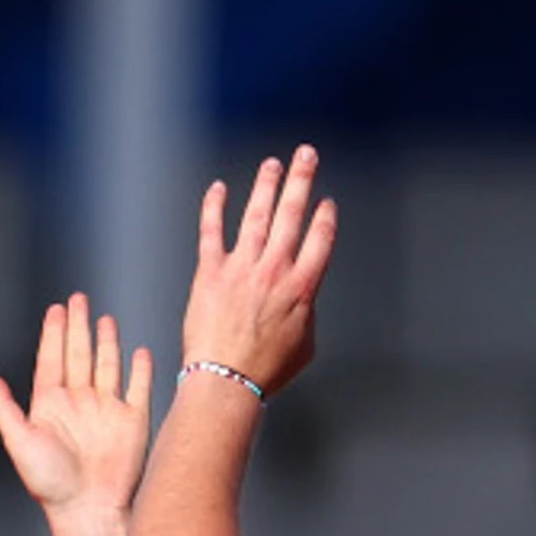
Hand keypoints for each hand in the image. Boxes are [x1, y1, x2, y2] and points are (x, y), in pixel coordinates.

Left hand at [0, 294, 152, 535]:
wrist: (88, 510)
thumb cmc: (51, 484)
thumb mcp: (19, 441)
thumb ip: (3, 406)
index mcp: (51, 405)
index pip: (52, 359)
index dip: (54, 333)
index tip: (56, 309)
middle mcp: (79, 403)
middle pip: (78, 354)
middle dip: (78, 326)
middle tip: (78, 300)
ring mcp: (107, 410)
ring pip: (107, 365)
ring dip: (106, 342)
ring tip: (105, 319)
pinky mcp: (133, 421)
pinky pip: (138, 388)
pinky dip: (140, 369)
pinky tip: (139, 352)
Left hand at [180, 145, 339, 398]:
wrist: (225, 380)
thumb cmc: (265, 371)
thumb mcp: (304, 345)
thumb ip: (305, 313)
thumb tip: (302, 303)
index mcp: (302, 288)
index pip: (320, 239)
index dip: (324, 217)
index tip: (325, 202)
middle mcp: (274, 271)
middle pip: (292, 215)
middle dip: (301, 180)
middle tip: (306, 155)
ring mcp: (241, 268)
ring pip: (256, 215)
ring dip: (265, 185)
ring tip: (272, 164)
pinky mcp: (210, 273)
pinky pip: (211, 231)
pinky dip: (213, 207)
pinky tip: (218, 188)